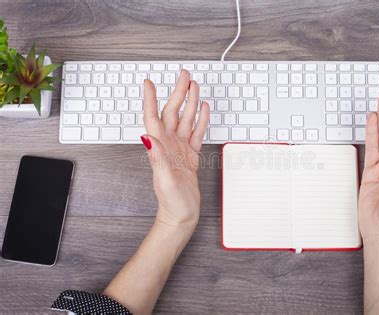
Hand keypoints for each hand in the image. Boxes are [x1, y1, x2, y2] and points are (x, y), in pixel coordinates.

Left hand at [141, 70, 209, 228]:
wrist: (181, 215)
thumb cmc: (172, 202)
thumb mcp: (164, 181)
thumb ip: (158, 159)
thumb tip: (148, 137)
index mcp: (160, 148)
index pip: (153, 118)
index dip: (151, 99)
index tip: (149, 83)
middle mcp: (169, 145)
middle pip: (172, 113)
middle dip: (177, 93)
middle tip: (183, 75)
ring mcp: (180, 149)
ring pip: (185, 120)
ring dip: (189, 102)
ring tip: (194, 86)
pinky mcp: (190, 155)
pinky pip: (196, 133)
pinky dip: (200, 120)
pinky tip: (203, 109)